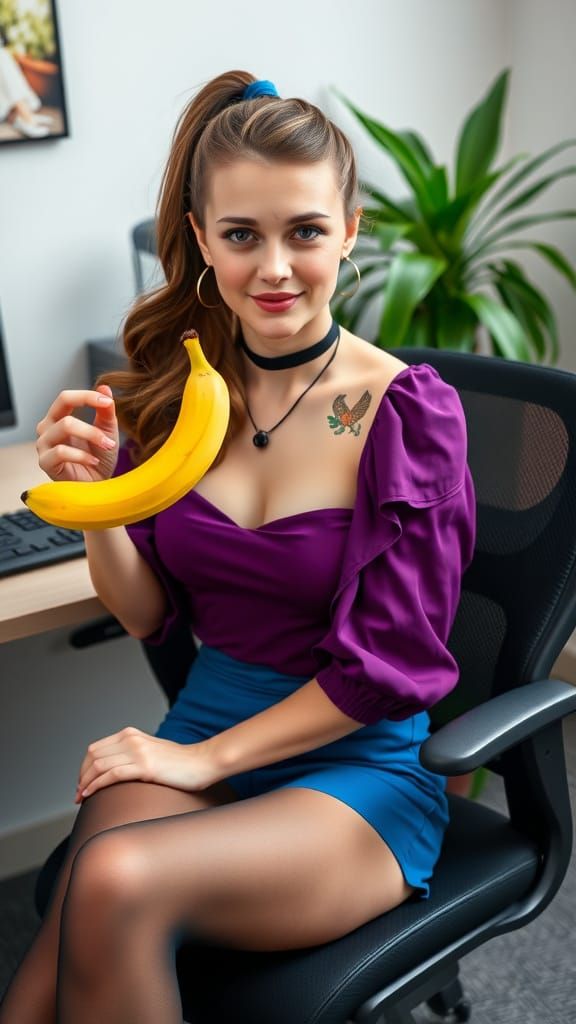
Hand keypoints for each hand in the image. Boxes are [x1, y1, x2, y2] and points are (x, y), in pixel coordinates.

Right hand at [36, 384, 118, 482]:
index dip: (87, 396)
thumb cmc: (99, 459)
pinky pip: (62, 451)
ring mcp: (43, 445)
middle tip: (111, 435)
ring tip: (107, 447)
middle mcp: (47, 428)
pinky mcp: (45, 462)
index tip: (107, 402)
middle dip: (91, 416)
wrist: (97, 488)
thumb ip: (105, 411)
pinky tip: (94, 462)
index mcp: (58, 417)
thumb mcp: (107, 432)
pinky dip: (82, 455)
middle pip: (63, 406)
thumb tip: (105, 387)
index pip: (66, 397)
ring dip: (92, 436)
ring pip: (65, 426)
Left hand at [75, 726, 217, 800]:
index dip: (84, 766)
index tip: (82, 782)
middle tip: (79, 793)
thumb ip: (134, 753)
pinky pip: (111, 775)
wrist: (203, 762)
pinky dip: (95, 785)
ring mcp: (138, 752)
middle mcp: (131, 739)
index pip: (96, 748)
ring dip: (85, 783)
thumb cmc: (180, 762)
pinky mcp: (145, 767)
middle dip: (81, 775)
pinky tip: (90, 794)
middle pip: (93, 756)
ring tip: (81, 797)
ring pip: (98, 765)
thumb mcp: (151, 751)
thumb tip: (116, 769)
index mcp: (131, 734)